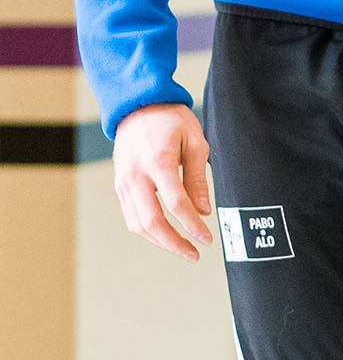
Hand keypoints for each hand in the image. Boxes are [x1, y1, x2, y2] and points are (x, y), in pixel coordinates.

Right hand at [113, 103, 214, 260]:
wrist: (137, 105)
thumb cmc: (170, 119)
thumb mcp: (195, 141)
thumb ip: (199, 178)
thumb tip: (202, 211)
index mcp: (157, 161)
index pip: (176, 203)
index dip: (192, 226)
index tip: (207, 238)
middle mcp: (135, 175)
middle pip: (151, 221)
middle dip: (174, 243)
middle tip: (195, 254)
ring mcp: (123, 181)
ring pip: (137, 224)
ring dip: (161, 242)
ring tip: (183, 249)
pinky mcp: (119, 185)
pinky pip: (131, 216)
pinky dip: (148, 231)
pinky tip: (166, 235)